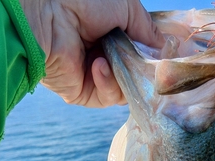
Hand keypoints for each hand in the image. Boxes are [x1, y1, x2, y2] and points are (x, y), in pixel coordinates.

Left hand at [19, 0, 163, 106]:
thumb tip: (164, 48)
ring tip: (115, 59)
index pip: (142, 56)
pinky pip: (108, 97)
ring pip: (126, 90)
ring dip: (125, 76)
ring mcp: (95, 78)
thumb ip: (148, 29)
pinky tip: (98, 66)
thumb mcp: (126, 8)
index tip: (166, 61)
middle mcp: (106, 58)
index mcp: (114, 37)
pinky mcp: (84, 94)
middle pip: (137, 77)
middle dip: (143, 72)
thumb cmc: (84, 3)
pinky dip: (107, 83)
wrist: (47, 16)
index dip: (155, 59)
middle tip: (148, 66)